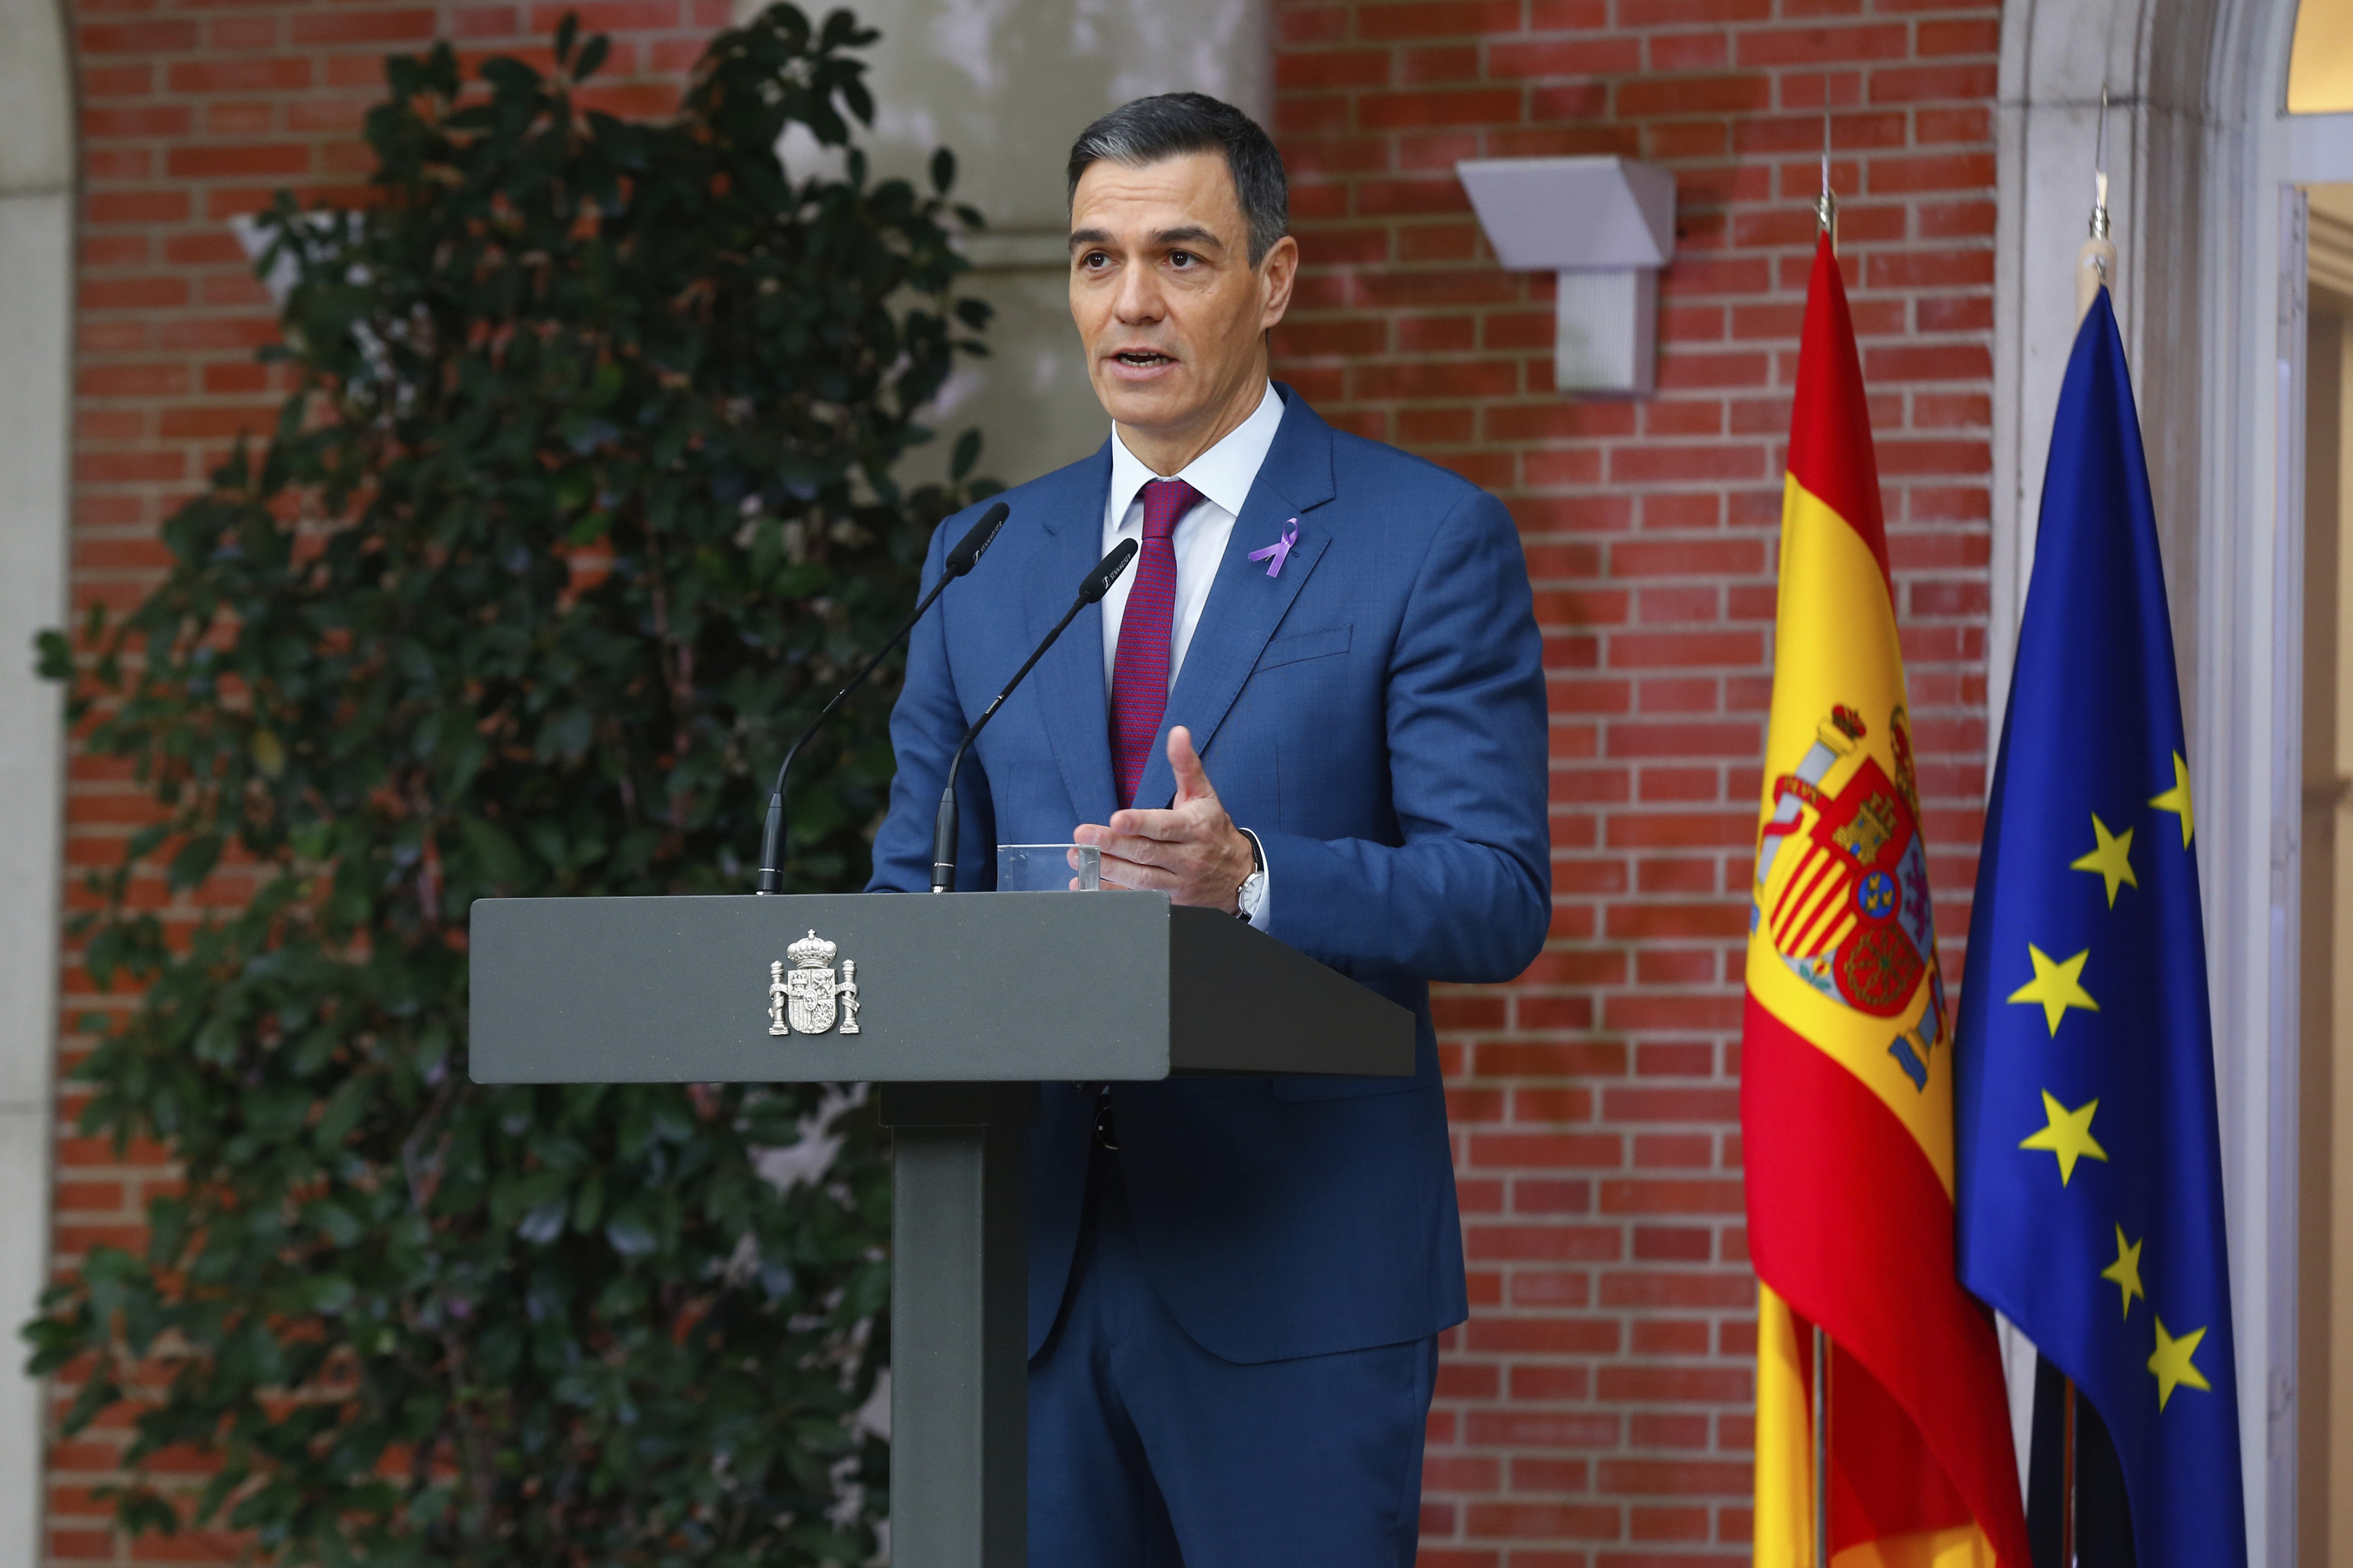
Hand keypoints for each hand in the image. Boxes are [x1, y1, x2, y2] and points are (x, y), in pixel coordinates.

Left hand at [1075, 726, 1254, 911]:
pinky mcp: (1169, 901)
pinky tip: (1086, 884)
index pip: (1165, 826)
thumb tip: (1178, 732)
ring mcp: (1178, 883)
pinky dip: (1111, 893)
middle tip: (1082, 836)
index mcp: (1194, 828)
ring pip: (1141, 880)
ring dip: (1107, 869)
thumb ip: (1186, 765)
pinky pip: (1138, 899)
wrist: (1239, 876)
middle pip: (1146, 853)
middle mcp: (1187, 858)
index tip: (1116, 819)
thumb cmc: (1214, 830)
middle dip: (1112, 845)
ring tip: (1078, 857)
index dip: (1140, 823)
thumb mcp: (1205, 795)